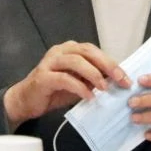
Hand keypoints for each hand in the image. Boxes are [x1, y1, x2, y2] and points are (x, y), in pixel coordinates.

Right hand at [4, 41, 130, 129]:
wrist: (25, 100)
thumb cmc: (53, 91)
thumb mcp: (77, 83)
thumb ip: (92, 79)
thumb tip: (115, 81)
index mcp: (70, 50)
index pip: (94, 51)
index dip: (111, 62)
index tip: (125, 78)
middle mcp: (60, 51)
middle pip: (87, 51)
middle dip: (106, 65)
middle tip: (120, 79)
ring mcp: (50, 62)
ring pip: (76, 61)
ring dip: (93, 74)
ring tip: (104, 88)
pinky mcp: (43, 77)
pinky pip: (64, 78)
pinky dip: (79, 87)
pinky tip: (89, 97)